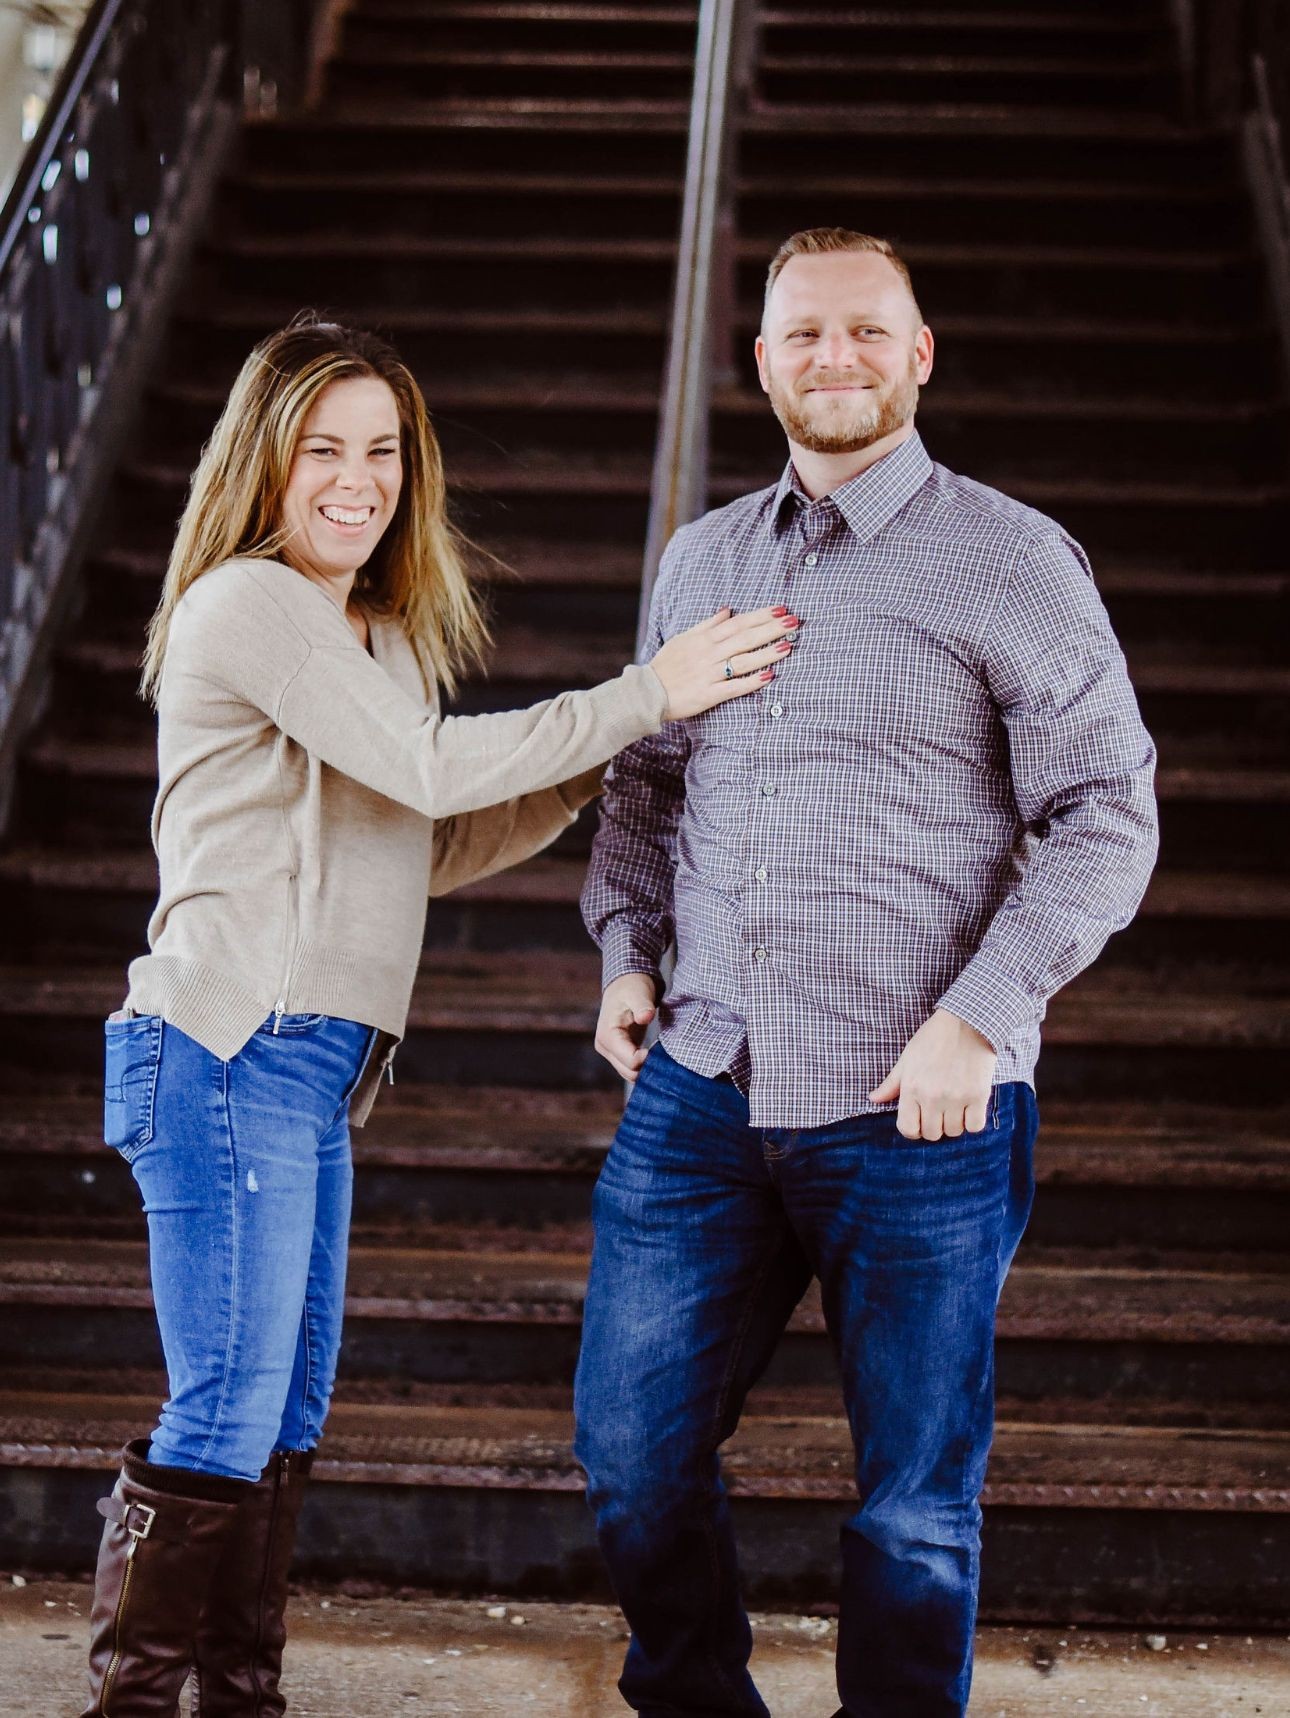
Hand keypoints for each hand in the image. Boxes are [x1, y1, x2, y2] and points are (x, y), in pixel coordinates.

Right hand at [594, 972, 658, 1081]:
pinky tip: (657, 1056)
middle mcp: (605, 1047)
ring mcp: (611, 1052)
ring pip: (630, 1074)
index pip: (629, 1060)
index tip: (660, 1048)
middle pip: (629, 1072)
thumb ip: (643, 1006)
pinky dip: (645, 1066)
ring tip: (662, 1054)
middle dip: (648, 1067)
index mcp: (608, 1035)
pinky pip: (632, 1069)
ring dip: (647, 1069)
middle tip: (665, 1054)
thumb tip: (645, 1017)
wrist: (625, 984)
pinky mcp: (619, 1053)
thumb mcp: (639, 993)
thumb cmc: (633, 987)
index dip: (647, 1059)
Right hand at [650, 606, 798, 720]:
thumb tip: (727, 610)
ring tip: (788, 646)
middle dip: (771, 629)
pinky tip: (769, 677)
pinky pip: (733, 687)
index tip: (781, 610)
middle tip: (794, 622)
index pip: (738, 623)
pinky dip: (751, 682)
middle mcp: (708, 654)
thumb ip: (707, 625)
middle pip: (745, 638)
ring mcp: (709, 674)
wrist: (648, 692)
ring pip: (743, 661)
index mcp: (704, 639)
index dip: (761, 616)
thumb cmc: (666, 665)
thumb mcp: (683, 638)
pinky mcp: (708, 695)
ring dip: (767, 653)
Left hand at [868, 1008, 997, 1140]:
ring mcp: (956, 1097)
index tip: (920, 1121)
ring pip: (954, 1132)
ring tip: (954, 1106)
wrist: (966, 1022)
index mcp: (912, 1088)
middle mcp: (932, 1096)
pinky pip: (975, 1126)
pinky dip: (972, 1121)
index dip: (913, 1129)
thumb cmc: (933, 1038)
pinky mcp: (978, 1095)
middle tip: (938, 1111)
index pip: (908, 1129)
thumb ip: (891, 1084)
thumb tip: (873, 1099)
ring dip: (954, 1124)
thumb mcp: (907, 1059)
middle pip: (932, 1134)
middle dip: (934, 1126)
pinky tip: (969, 1107)